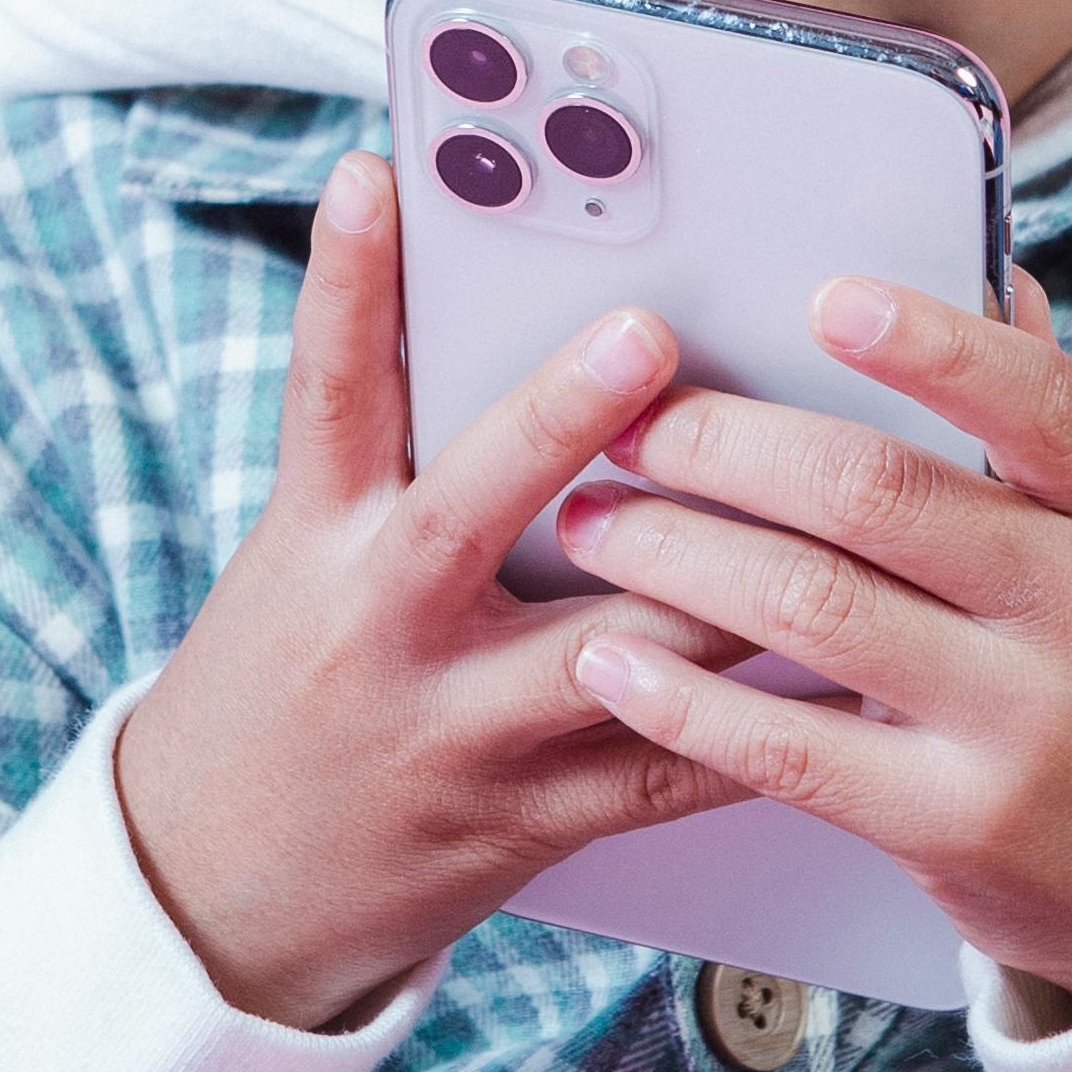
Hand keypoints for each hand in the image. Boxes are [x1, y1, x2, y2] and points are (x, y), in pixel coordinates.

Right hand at [113, 155, 747, 1031]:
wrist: (223, 890)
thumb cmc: (287, 685)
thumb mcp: (299, 555)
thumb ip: (391, 448)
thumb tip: (480, 293)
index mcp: (316, 543)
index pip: (326, 393)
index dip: (345, 282)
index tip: (381, 181)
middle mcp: (382, 628)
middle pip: (465, 509)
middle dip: (554, 420)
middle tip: (643, 332)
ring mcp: (459, 732)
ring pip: (609, 647)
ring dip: (719, 573)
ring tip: (817, 498)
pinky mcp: (531, 823)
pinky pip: (667, 768)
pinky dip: (764, 719)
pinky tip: (848, 668)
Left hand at [550, 271, 1071, 1018]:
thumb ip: (1044, 413)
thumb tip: (980, 270)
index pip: (1040, 402)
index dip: (932, 346)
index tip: (824, 299)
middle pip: (880, 494)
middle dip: (725, 447)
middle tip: (632, 428)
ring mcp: (1026, 726)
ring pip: (811, 607)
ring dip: (674, 554)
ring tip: (592, 526)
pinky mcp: (955, 826)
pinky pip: (786, 747)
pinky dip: (681, 697)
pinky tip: (612, 662)